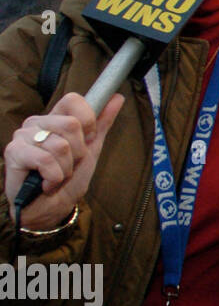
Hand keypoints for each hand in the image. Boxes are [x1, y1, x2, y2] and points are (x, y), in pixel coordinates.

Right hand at [4, 92, 124, 230]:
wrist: (52, 208)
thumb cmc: (69, 178)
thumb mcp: (91, 149)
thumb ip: (102, 123)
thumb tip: (117, 97)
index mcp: (54, 118)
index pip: (73, 100)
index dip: (88, 120)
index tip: (89, 139)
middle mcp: (36, 123)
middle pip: (72, 124)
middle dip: (79, 152)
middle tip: (69, 164)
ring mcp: (23, 136)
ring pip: (60, 145)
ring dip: (66, 168)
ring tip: (57, 175)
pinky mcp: (13, 153)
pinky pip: (45, 159)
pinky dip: (54, 176)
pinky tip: (47, 183)